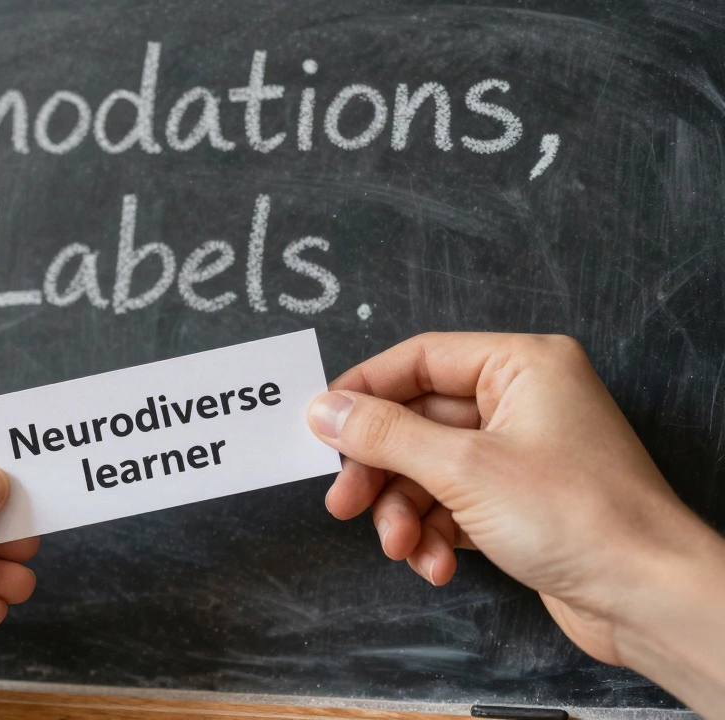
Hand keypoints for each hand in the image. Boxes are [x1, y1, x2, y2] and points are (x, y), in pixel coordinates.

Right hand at [307, 333, 724, 715]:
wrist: (648, 599)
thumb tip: (325, 410)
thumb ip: (385, 435)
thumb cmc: (581, 517)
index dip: (364, 391)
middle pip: (417, 422)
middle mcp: (521, 402)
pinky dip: (435, 534)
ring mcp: (521, 454)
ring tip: (402, 547)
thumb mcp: (463, 468)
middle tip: (344, 502)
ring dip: (406, 512)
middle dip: (381, 470)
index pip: (419, 359)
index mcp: (521, 366)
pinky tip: (437, 564)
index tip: (320, 426)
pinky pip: (453, 505)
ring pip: (429, 470)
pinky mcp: (519, 502)